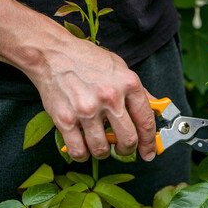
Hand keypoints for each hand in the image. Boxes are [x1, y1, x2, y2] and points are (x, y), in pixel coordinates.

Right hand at [33, 37, 155, 161]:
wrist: (52, 53)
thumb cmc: (87, 59)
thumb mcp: (120, 67)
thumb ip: (139, 90)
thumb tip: (155, 106)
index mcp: (128, 84)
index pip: (146, 121)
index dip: (149, 142)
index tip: (149, 152)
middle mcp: (110, 97)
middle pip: (128, 140)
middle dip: (127, 150)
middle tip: (122, 149)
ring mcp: (87, 109)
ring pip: (102, 149)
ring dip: (104, 152)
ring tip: (100, 144)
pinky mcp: (65, 119)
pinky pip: (78, 151)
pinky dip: (83, 155)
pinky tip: (83, 147)